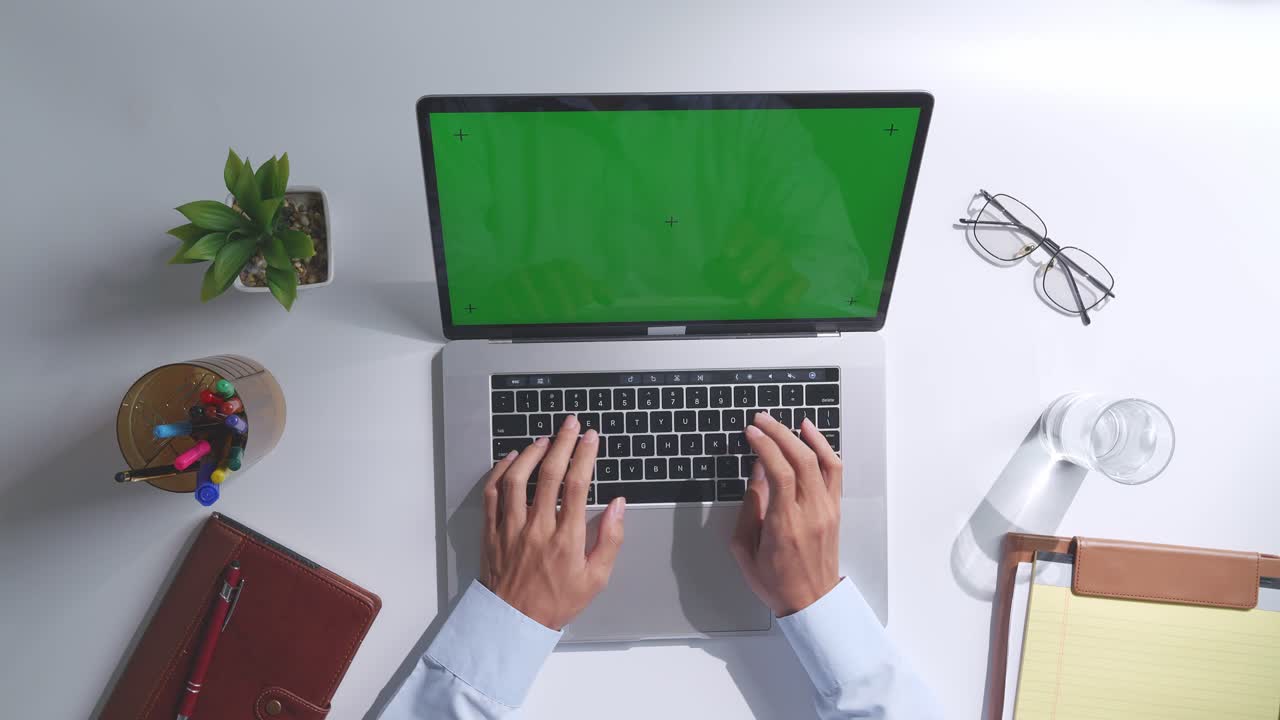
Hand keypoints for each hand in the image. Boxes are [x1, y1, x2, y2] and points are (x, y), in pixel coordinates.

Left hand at [480, 416, 625, 629]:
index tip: (591, 437)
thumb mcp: (596, 578)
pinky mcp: (491, 532)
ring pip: (517, 479)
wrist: (513, 623)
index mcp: (566, 539)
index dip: (585, 455)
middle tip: (571, 423)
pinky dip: (500, 471)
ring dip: (531, 453)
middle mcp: (537, 529)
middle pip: (548, 474)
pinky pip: (492, 494)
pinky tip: (511, 458)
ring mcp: (510, 529)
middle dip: (562, 442)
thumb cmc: (557, 601)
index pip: (576, 485)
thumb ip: (610, 538)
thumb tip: (619, 504)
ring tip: (544, 439)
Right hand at [731, 412, 841, 615]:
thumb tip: (757, 472)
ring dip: (799, 436)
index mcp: (784, 524)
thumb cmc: (776, 581)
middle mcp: (810, 513)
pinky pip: (834, 470)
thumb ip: (750, 507)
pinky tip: (810, 434)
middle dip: (778, 433)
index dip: (764, 446)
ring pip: (819, 460)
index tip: (750, 433)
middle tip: (761, 421)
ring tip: (783, 422)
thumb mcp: (745, 548)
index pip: (778, 472)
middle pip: (799, 459)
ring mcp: (826, 510)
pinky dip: (824, 447)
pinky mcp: (834, 509)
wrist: (811, 602)